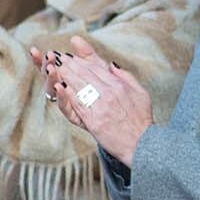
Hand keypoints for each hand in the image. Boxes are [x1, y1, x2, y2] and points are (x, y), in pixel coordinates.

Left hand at [47, 37, 153, 165]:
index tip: (73, 56)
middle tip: (61, 58)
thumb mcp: (141, 93)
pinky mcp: (94, 121)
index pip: (97, 69)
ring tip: (57, 68)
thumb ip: (126, 77)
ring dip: (67, 76)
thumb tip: (111, 65)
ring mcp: (101, 107)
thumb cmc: (141, 120)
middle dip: (71, 65)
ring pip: (80, 87)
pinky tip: (60, 87)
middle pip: (86, 75)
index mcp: (119, 86)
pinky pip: (78, 104)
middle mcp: (109, 94)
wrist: (142, 143)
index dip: (83, 61)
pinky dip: (68, 94)